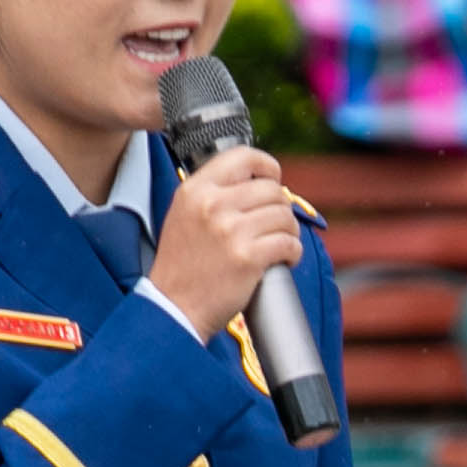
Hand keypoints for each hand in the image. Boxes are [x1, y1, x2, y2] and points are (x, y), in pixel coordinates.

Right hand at [150, 143, 303, 340]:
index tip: (273, 180)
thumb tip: (255, 181)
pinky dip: (292, 252)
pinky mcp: (248, 258)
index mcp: (195, 190)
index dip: (267, 167)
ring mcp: (231, 231)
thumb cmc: (182, 266)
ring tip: (279, 244)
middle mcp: (212, 205)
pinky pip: (288, 244)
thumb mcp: (184, 215)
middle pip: (272, 190)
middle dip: (281, 208)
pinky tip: (283, 260)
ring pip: (284, 216)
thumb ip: (212, 194)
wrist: (173, 308)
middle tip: (275, 225)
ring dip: (289, 231)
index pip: (243, 157)